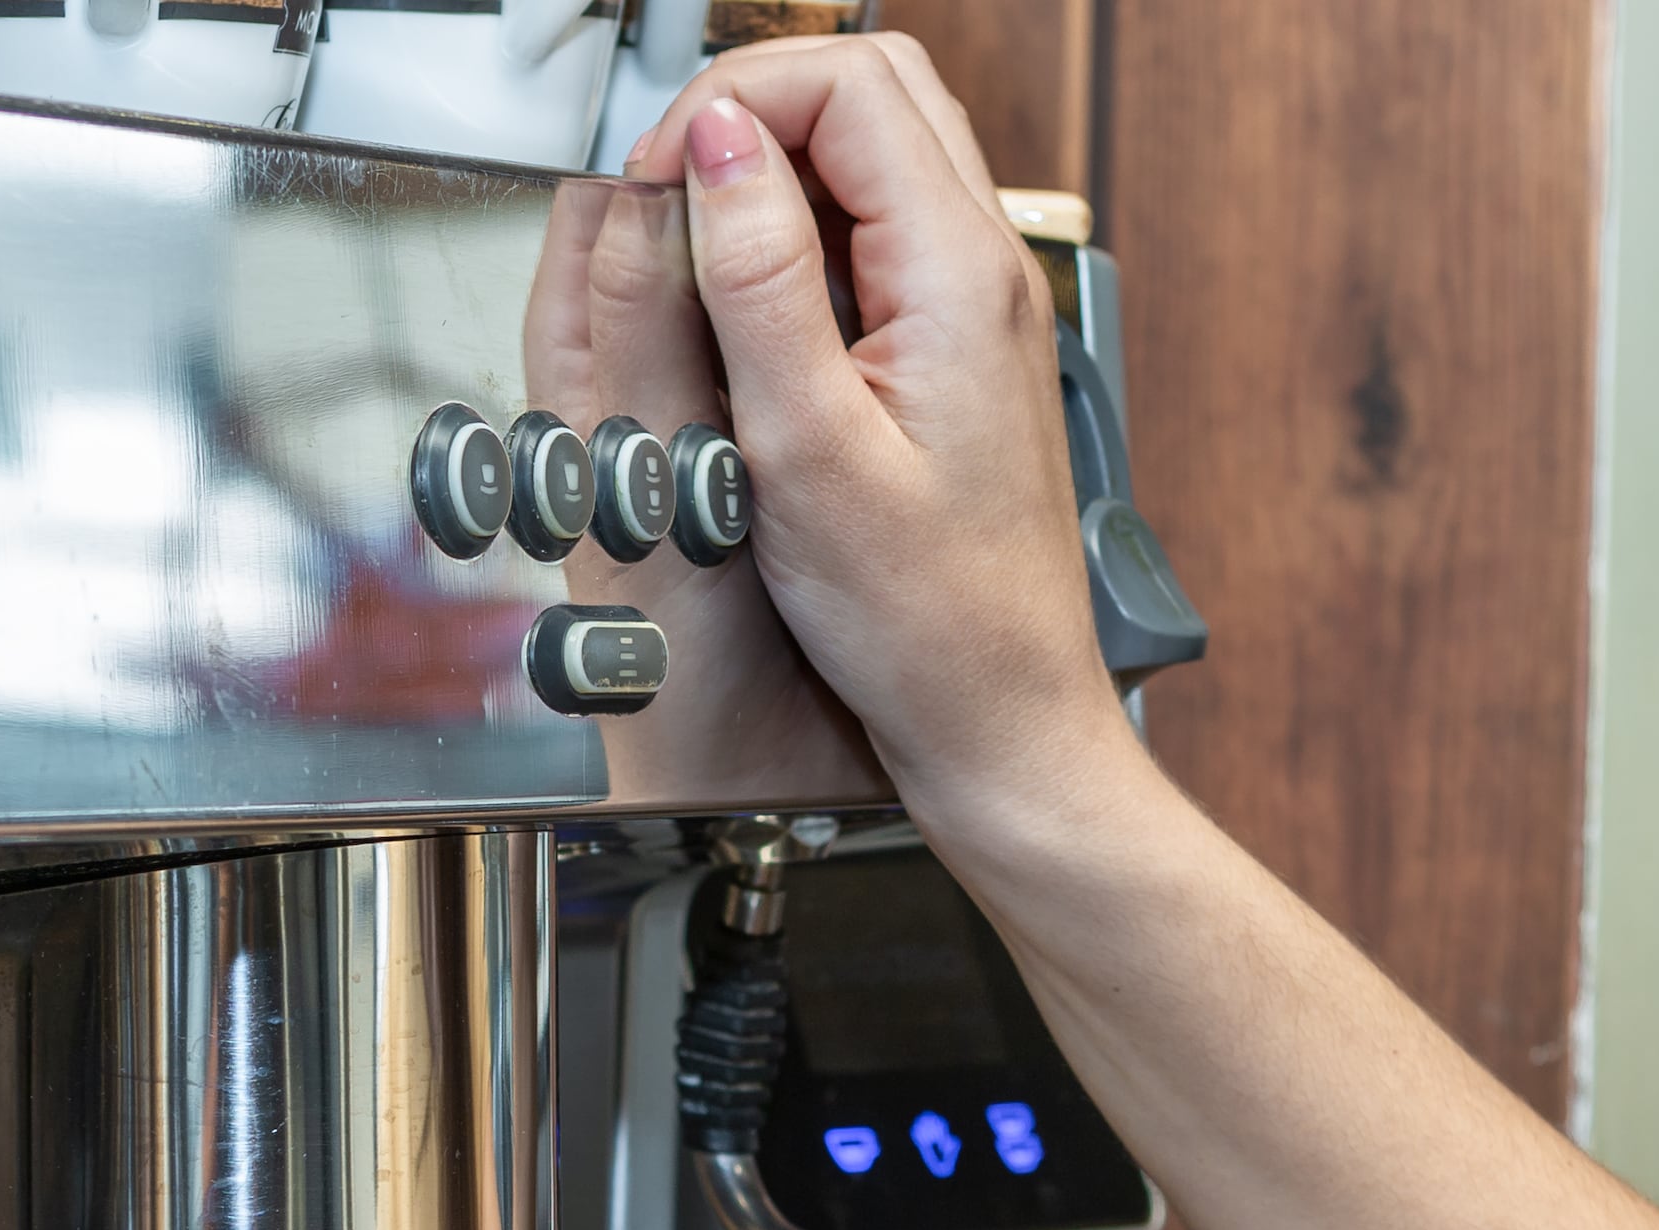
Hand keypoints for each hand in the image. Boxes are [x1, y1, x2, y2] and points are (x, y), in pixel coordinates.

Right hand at [618, 43, 1149, 831]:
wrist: (1001, 718)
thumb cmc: (926, 624)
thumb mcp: (808, 450)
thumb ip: (756, 279)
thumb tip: (713, 140)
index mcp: (959, 275)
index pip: (847, 83)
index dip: (731, 103)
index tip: (657, 179)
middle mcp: (983, 270)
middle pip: (872, 90)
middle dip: (753, 109)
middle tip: (669, 193)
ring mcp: (975, 304)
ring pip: (877, 152)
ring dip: (775, 171)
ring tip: (701, 252)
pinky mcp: (955, 346)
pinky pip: (878, 233)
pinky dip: (803, 235)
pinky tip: (752, 312)